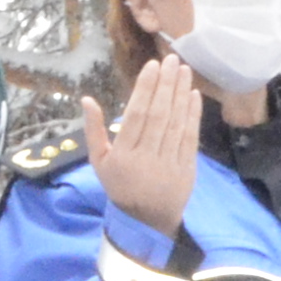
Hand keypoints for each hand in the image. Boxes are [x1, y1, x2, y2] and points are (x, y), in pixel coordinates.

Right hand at [84, 56, 203, 237]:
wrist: (146, 221)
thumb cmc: (119, 185)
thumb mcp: (98, 162)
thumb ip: (93, 130)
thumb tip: (87, 99)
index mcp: (122, 154)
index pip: (136, 115)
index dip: (145, 89)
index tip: (152, 66)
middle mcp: (146, 157)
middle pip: (158, 115)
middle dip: (166, 85)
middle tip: (172, 59)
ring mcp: (168, 163)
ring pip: (176, 123)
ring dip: (181, 94)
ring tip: (184, 71)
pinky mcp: (186, 169)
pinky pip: (190, 138)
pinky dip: (193, 115)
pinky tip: (193, 95)